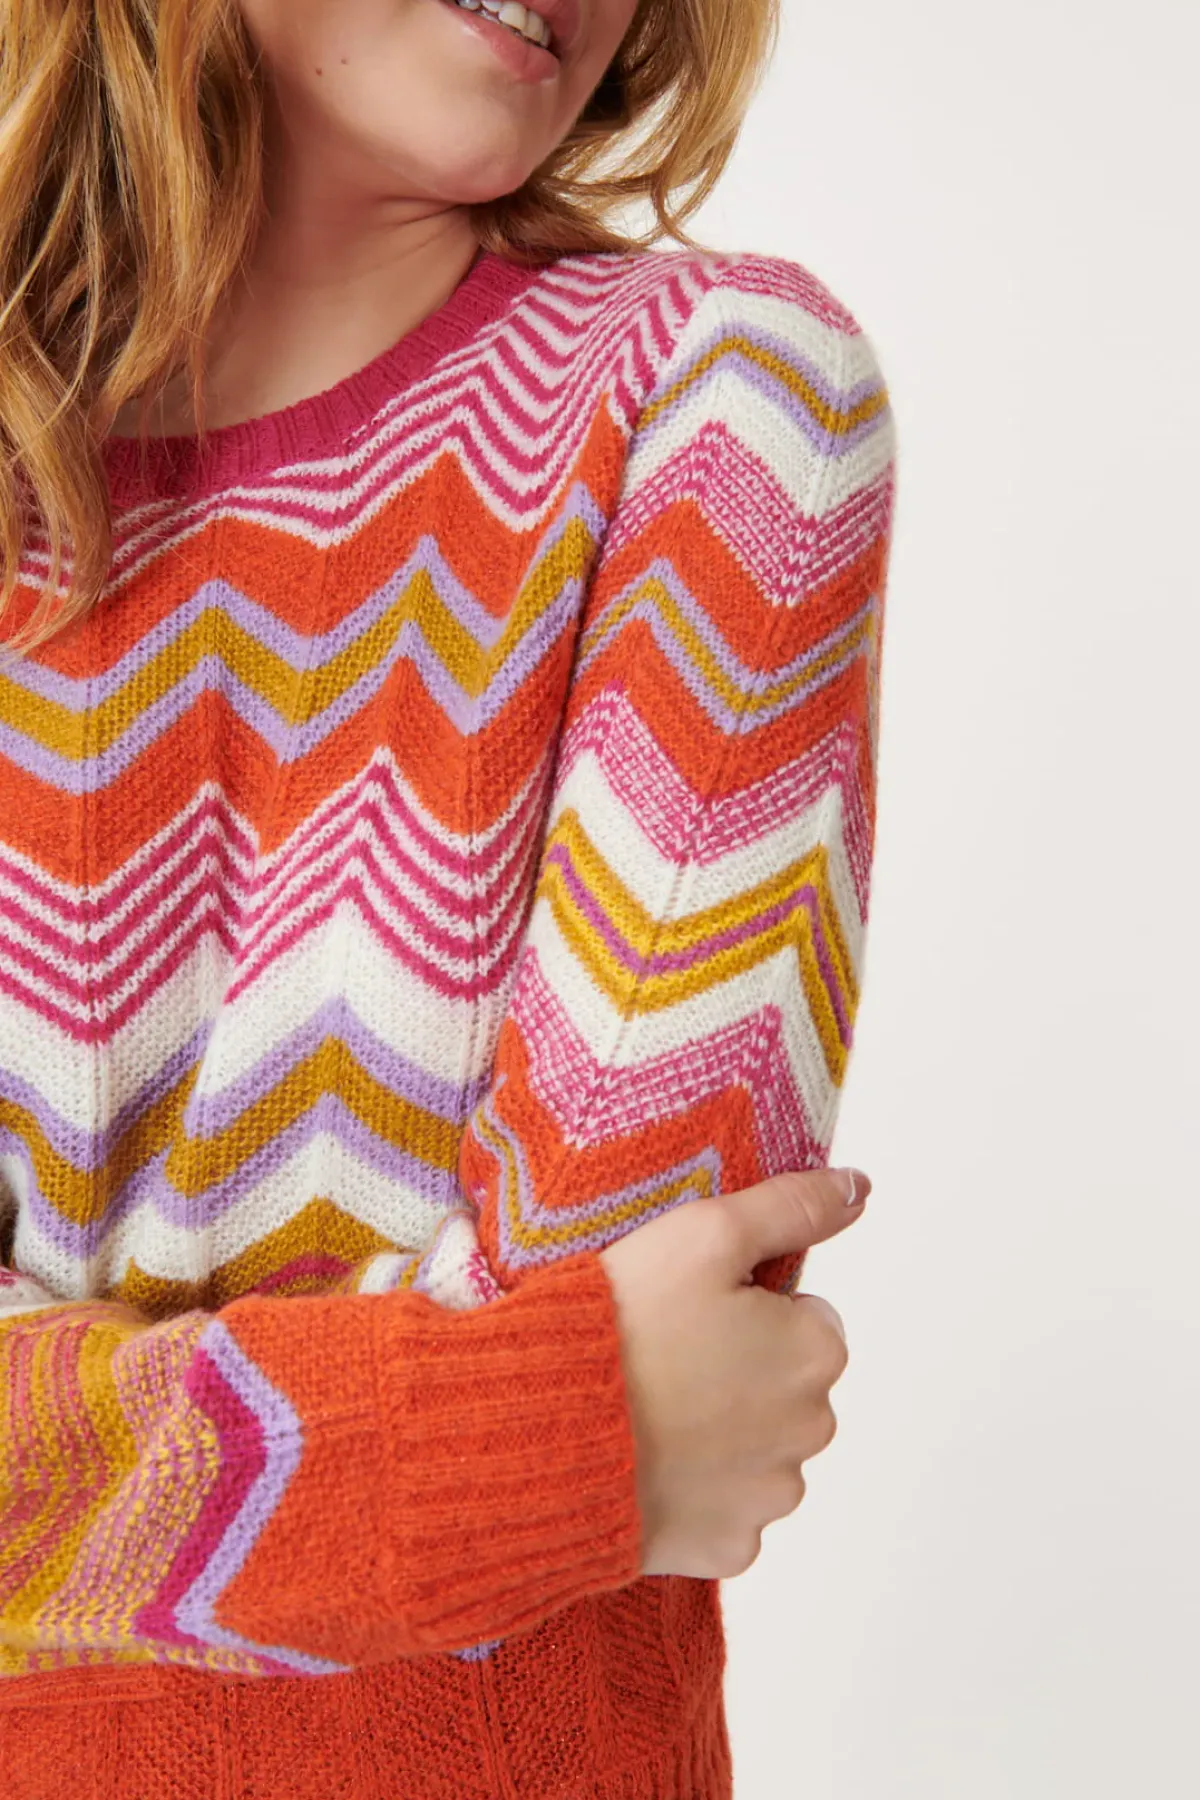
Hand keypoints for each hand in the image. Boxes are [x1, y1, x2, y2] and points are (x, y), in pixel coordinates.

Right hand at [599, 1167, 868, 1578]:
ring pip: (757, 1450)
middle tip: (664, 1356)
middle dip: (739, 1371)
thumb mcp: (705, 1233)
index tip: (690, 1312)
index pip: (803, 1318)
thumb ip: (792, 1205)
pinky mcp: (729, 1548)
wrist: (547, 1432)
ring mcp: (771, 1497)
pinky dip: (694, 1492)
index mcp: (817, 1351)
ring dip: (719, 1433)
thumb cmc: (622, 1324)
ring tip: (649, 1409)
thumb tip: (859, 1188)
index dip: (744, 1308)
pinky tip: (647, 1464)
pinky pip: (723, 1510)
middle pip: (784, 1386)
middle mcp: (812, 1430)